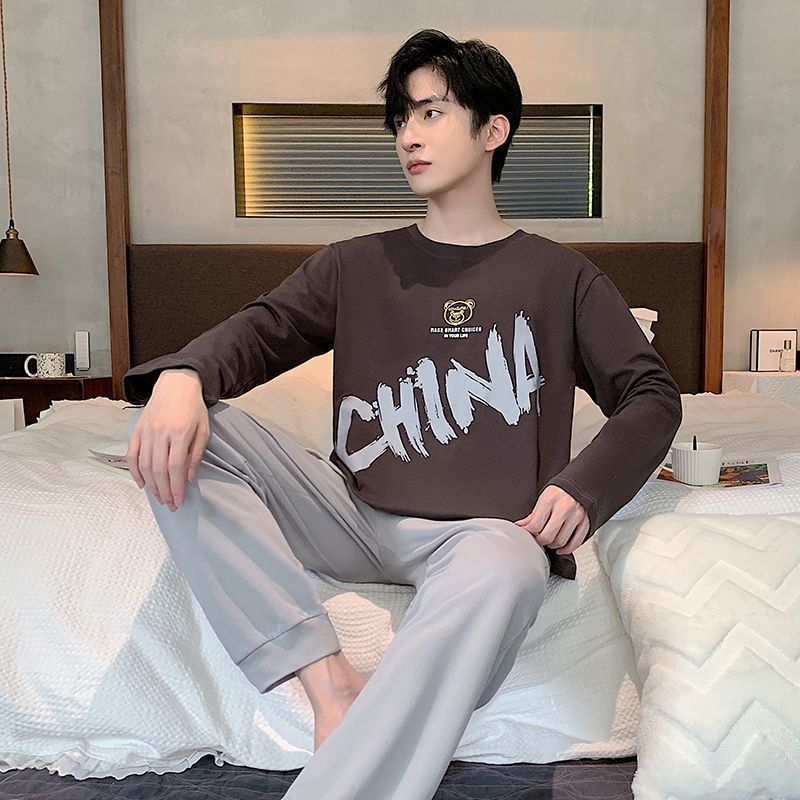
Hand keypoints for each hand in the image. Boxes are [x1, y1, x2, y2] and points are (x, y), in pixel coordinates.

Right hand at [126, 368, 209, 511]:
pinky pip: (132, 454)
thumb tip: (189, 478)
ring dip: (151, 485)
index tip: (179, 501)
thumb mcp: (203, 430)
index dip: (176, 487)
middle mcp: (161, 432)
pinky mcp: (137, 430)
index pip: (175, 467)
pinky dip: (135, 471)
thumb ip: (195, 455)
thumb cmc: (193, 408)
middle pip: (159, 470)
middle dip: (164, 491)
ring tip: (159, 497)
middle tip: (170, 505)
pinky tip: (142, 483)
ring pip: (145, 465)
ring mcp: (147, 431)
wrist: (176, 384)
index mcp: (180, 432)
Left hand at [513, 485, 590, 554]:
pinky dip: (566, 549)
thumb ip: (534, 514)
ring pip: (561, 541)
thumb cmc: (561, 491)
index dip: (529, 532)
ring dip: (552, 545)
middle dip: (540, 540)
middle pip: (548, 536)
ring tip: (548, 540)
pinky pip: (576, 543)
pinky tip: (560, 548)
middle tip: (538, 537)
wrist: (580, 484)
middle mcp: (565, 507)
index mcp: (551, 499)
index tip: (527, 532)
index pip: (535, 525)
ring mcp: (577, 516)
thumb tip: (522, 527)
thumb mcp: (544, 497)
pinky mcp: (586, 523)